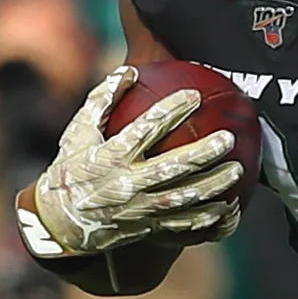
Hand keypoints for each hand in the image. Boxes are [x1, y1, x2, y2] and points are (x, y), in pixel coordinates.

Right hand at [31, 67, 243, 254]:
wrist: (59, 222)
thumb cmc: (71, 169)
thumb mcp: (78, 132)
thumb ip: (102, 100)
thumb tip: (128, 70)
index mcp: (110, 158)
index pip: (144, 130)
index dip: (170, 111)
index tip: (193, 95)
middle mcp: (127, 184)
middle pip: (171, 168)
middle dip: (203, 153)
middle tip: (228, 138)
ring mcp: (138, 209)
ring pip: (183, 199)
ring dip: (213, 185)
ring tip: (238, 169)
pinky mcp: (147, 228)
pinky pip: (182, 225)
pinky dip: (207, 218)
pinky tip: (230, 207)